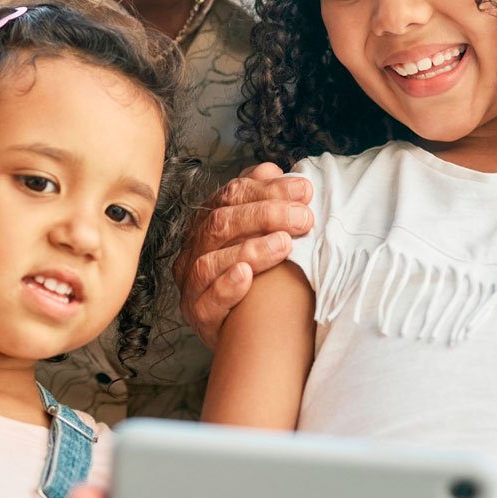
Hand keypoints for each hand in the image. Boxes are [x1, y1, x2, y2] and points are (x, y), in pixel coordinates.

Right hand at [173, 164, 312, 348]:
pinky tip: (247, 276)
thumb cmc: (251, 273)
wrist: (239, 329)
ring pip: (211, 261)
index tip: (303, 191)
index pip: (232, 195)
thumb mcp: (255, 231)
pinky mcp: (199, 315)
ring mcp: (193, 283)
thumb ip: (260, 198)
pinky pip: (206, 300)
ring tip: (284, 244)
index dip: (267, 190)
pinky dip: (226, 286)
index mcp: (208, 222)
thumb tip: (272, 168)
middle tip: (303, 218)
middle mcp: (196, 249)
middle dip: (264, 215)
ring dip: (250, 249)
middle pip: (221, 223)